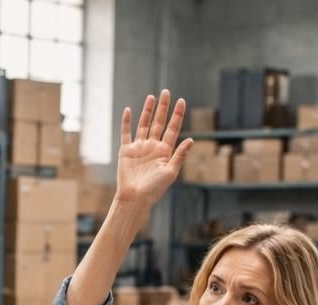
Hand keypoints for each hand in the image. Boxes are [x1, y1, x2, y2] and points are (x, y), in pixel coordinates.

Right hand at [115, 90, 192, 209]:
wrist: (135, 198)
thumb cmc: (154, 189)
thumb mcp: (171, 172)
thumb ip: (179, 155)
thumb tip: (191, 140)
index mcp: (165, 151)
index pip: (173, 128)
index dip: (177, 115)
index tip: (181, 101)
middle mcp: (153, 146)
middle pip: (159, 122)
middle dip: (163, 107)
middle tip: (166, 92)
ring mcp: (139, 147)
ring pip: (144, 124)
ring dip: (148, 110)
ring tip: (152, 97)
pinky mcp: (126, 150)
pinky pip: (126, 133)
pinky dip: (127, 122)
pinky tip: (129, 110)